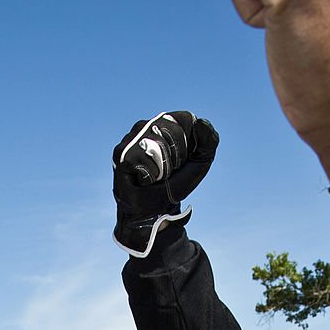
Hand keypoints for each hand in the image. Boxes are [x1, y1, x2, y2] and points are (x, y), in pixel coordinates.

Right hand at [112, 111, 218, 255]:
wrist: (153, 210)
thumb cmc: (173, 185)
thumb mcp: (199, 163)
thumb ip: (209, 141)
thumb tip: (201, 122)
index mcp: (163, 122)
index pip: (184, 119)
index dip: (188, 143)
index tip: (180, 161)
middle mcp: (145, 125)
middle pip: (172, 131)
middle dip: (175, 158)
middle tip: (166, 172)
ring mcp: (130, 138)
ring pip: (158, 146)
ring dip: (162, 168)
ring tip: (154, 176)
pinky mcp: (121, 154)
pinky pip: (145, 161)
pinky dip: (149, 177)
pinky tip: (142, 181)